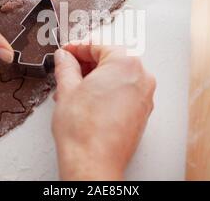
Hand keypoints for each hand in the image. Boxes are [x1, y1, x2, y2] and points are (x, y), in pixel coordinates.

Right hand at [52, 44, 155, 180]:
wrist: (93, 163)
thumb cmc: (84, 131)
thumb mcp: (67, 89)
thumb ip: (66, 66)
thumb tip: (65, 57)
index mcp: (126, 64)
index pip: (98, 45)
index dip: (77, 47)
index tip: (66, 52)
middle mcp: (141, 77)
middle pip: (110, 59)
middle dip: (86, 64)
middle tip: (67, 69)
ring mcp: (144, 96)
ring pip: (116, 77)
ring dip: (94, 79)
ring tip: (73, 89)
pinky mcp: (142, 112)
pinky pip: (123, 92)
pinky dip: (106, 91)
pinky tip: (87, 100)